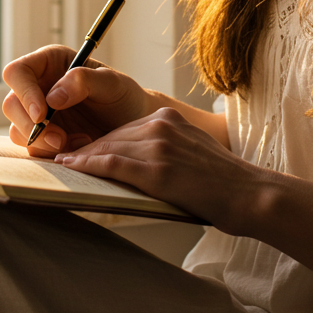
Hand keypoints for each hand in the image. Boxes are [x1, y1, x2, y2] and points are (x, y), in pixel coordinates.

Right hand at [2, 46, 156, 156]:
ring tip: (77, 142)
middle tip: (59, 139)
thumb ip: (83, 81)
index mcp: (50, 63)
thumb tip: (52, 97)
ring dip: (42, 142)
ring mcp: (38, 113)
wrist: (133, 125)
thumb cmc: (123, 96)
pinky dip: (51, 153)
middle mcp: (39, 86)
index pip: (18, 72)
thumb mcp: (111, 83)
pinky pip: (33, 148)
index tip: (42, 113)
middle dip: (31, 126)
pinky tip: (78, 147)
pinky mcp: (44, 137)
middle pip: (11, 104)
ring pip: (17, 129)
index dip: (24, 92)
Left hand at [53, 106, 264, 232]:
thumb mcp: (192, 152)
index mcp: (169, 118)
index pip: (124, 129)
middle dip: (87, 150)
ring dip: (81, 158)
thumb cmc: (225, 183)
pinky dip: (88, 166)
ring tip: (62, 166)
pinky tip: (72, 169)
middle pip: (112, 137)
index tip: (81, 151)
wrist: (251, 194)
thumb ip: (165, 150)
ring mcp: (158, 145)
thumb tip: (136, 165)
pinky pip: (112, 164)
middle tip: (63, 159)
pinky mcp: (156, 169)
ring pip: (108, 148)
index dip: (100, 142)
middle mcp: (161, 125)